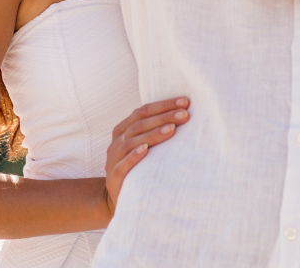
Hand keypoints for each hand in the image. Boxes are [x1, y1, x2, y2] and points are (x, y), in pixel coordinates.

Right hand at [104, 96, 189, 215]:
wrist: (121, 197)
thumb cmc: (139, 166)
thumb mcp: (143, 145)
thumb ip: (154, 130)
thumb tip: (184, 114)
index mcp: (123, 129)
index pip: (143, 111)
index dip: (164, 105)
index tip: (185, 102)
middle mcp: (117, 140)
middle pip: (140, 123)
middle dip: (164, 117)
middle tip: (185, 115)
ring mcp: (114, 158)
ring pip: (132, 141)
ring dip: (153, 134)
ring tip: (172, 129)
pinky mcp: (114, 177)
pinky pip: (123, 164)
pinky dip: (134, 156)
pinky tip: (146, 150)